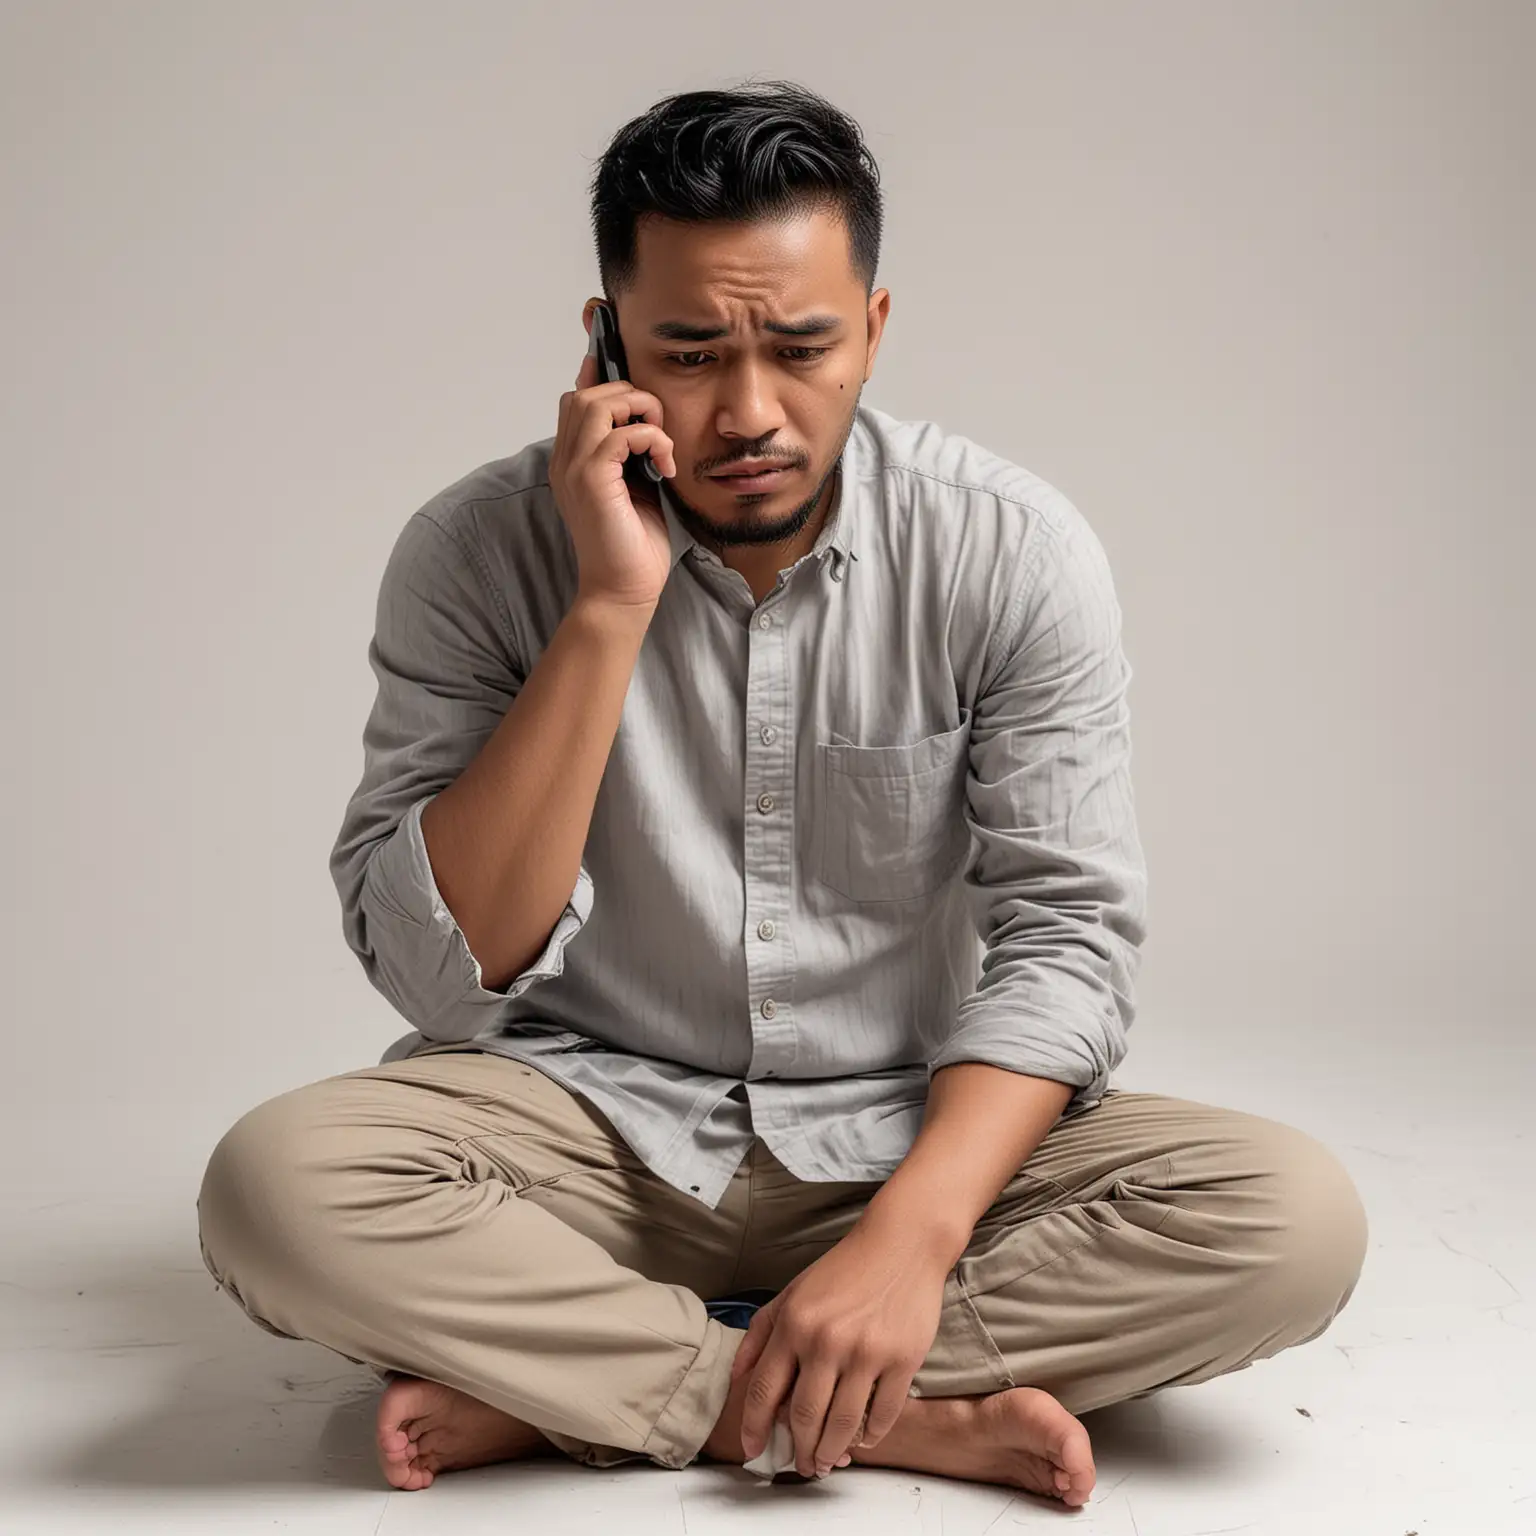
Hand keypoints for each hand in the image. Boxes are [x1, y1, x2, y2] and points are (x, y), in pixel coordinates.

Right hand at [550, 328, 677, 612]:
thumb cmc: (634, 545)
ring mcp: (574, 470)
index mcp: (572, 460)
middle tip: (658, 426)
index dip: (597, 369)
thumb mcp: (637, 486)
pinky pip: (620, 434)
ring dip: (639, 411)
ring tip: (661, 442)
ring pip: (596, 403)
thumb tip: (648, 421)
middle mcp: (565, 460)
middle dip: (629, 395)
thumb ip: (633, 451)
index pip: (576, 397)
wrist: (624, 591)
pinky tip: (665, 465)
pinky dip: (651, 440)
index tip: (620, 353)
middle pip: (584, 393)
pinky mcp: (592, 482)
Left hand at [730, 1219, 948, 1478]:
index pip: (765, 1390)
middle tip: (802, 1465)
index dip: (756, 1428)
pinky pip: (883, 1415)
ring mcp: (866, 1352)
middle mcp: (826, 1340)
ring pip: (842, 1425)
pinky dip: (870, 1437)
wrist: (901, 1243)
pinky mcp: (902, 1360)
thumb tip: (737, 1376)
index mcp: (794, 1323)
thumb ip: (760, 1332)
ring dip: (832, 1453)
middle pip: (805, 1416)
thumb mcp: (793, 1291)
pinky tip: (863, 1439)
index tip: (754, 1450)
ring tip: (828, 1462)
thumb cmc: (845, 1269)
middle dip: (800, 1451)